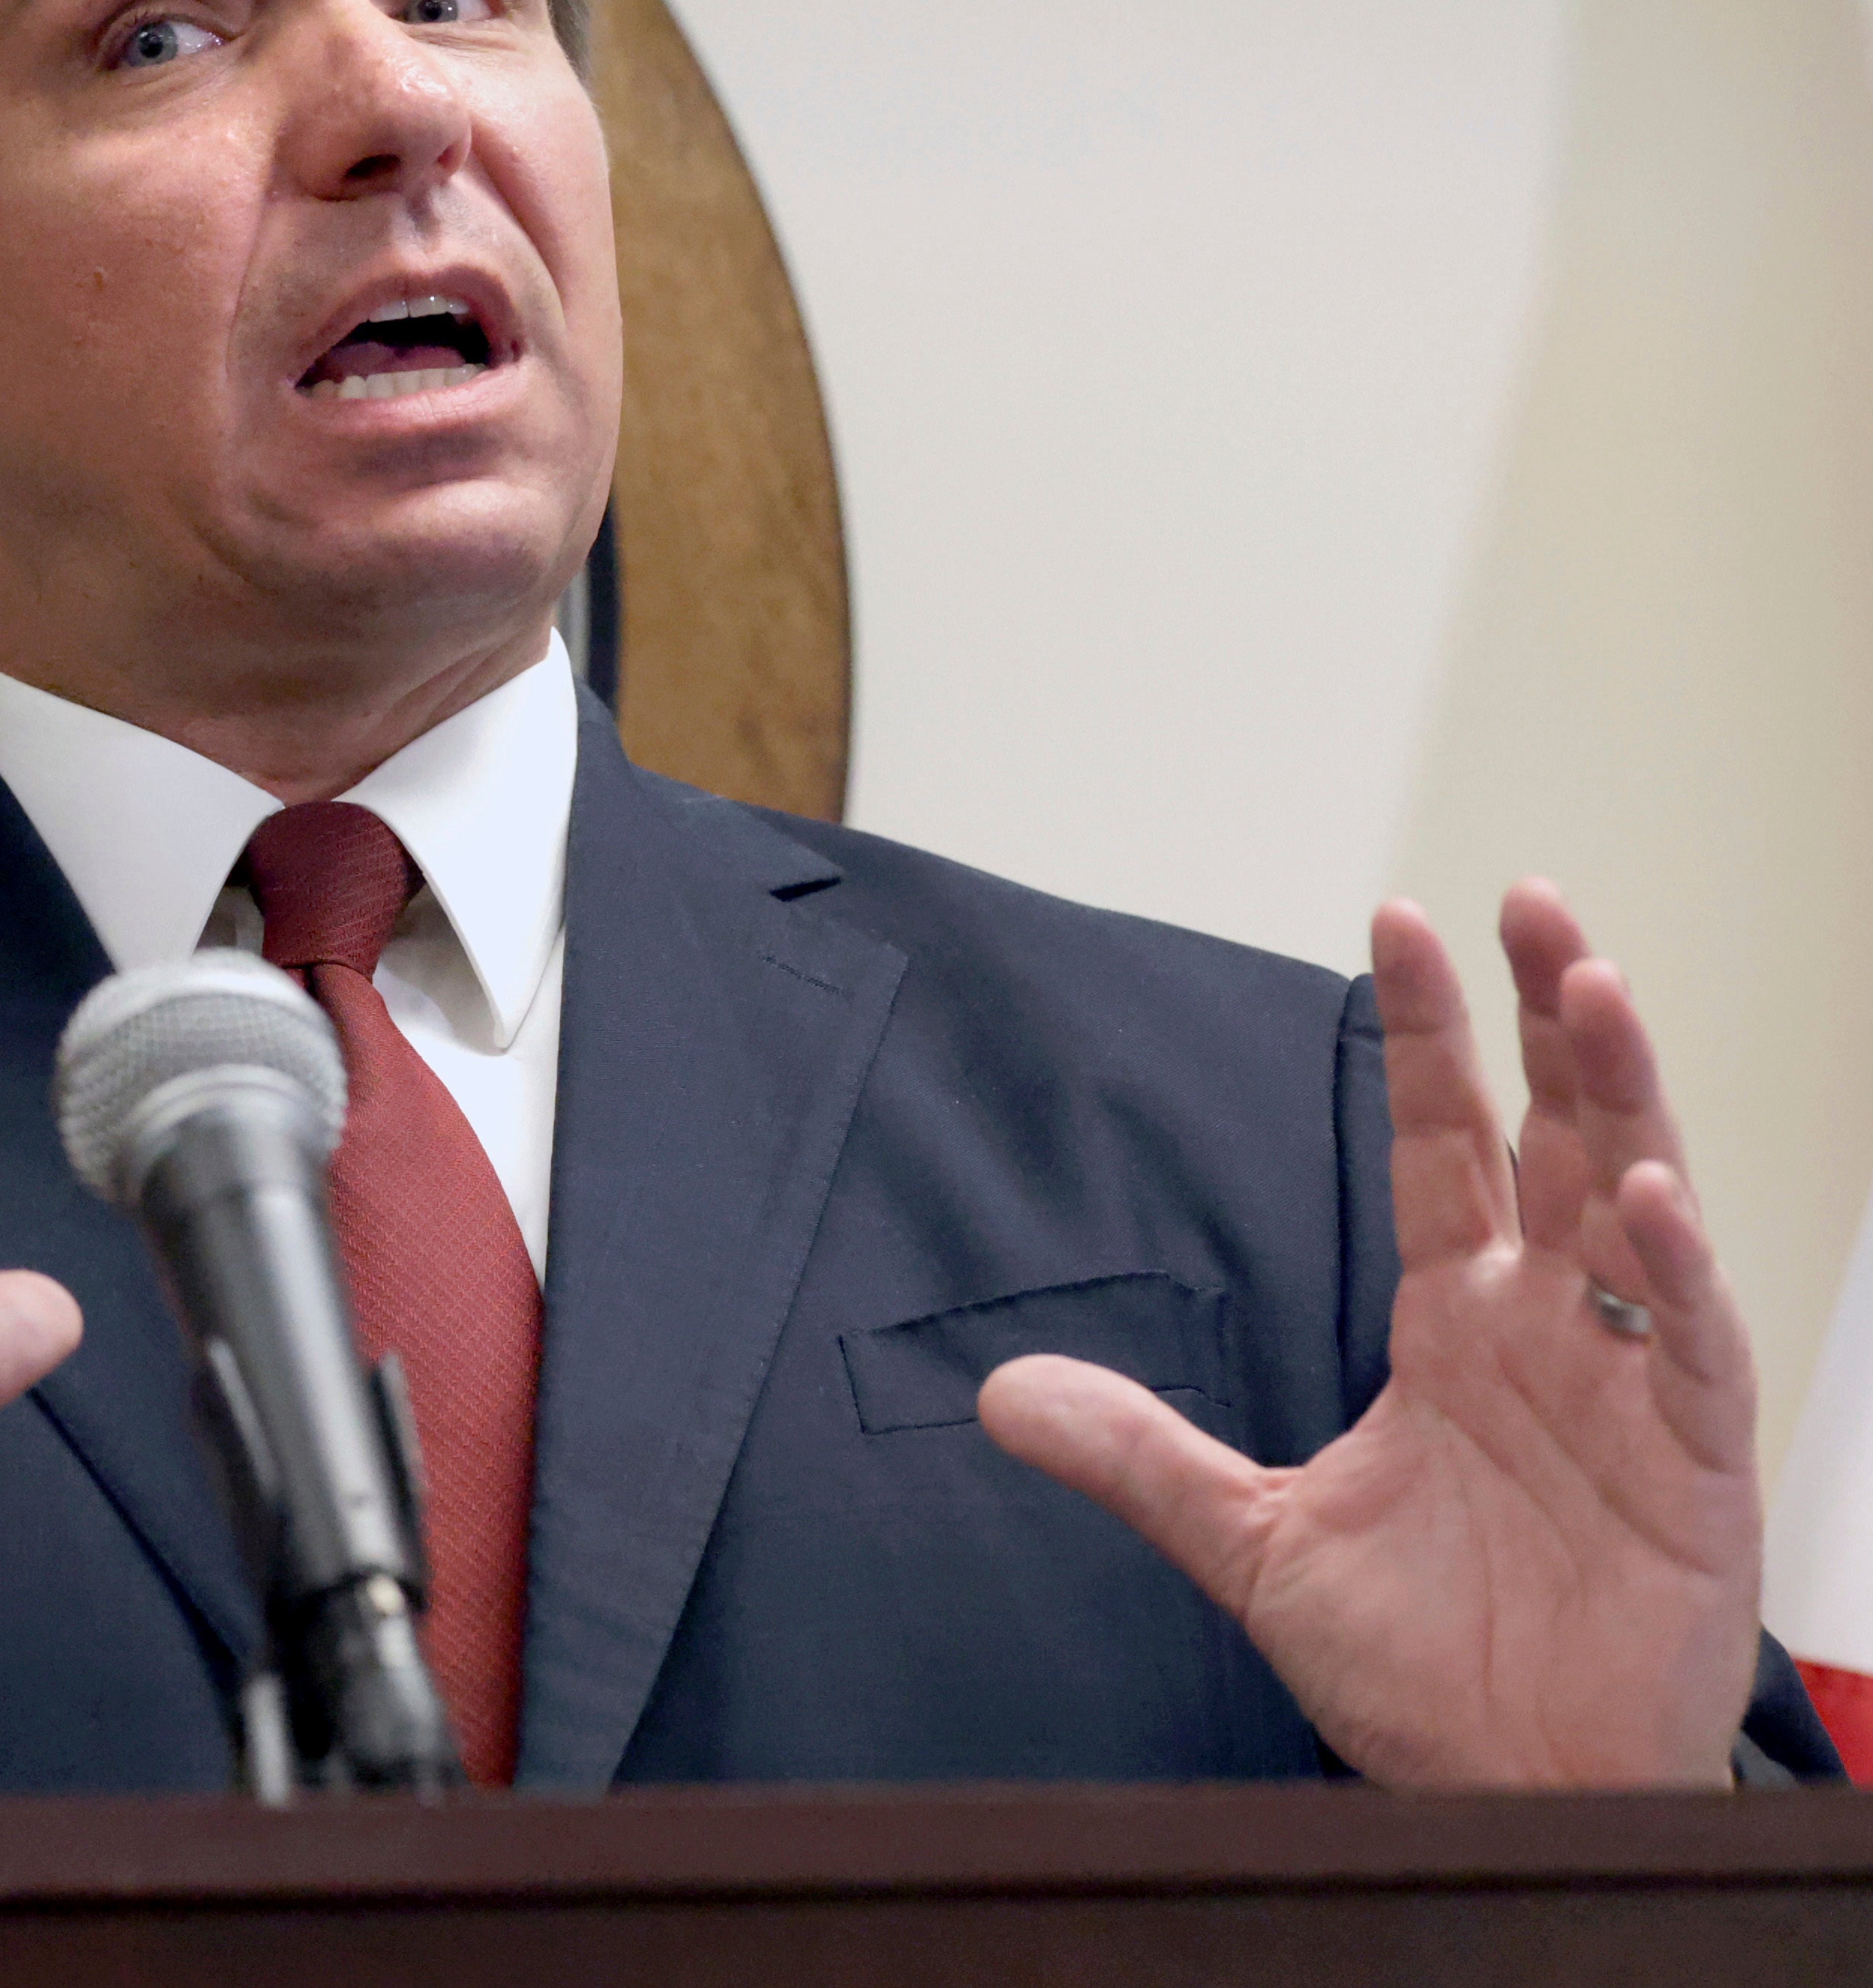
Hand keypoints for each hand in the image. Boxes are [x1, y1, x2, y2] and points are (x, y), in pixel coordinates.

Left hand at [979, 880, 1760, 1785]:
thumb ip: (1139, 1457)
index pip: (1442, 1143)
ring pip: (1644, 1206)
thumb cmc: (1421, 1668)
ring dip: (1625, 1099)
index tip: (1399, 919)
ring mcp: (1635, 1390)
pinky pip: (1700, 1347)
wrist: (1507, 1795)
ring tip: (1598, 985)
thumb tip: (998, 1391)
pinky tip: (1648, 1198)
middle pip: (1558, 1138)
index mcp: (1455, 1326)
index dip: (1426, 1035)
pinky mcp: (1696, 1468)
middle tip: (1534, 901)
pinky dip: (1681, 1270)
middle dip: (1548, 1018)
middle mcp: (1551, 1329)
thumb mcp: (1255, 1543)